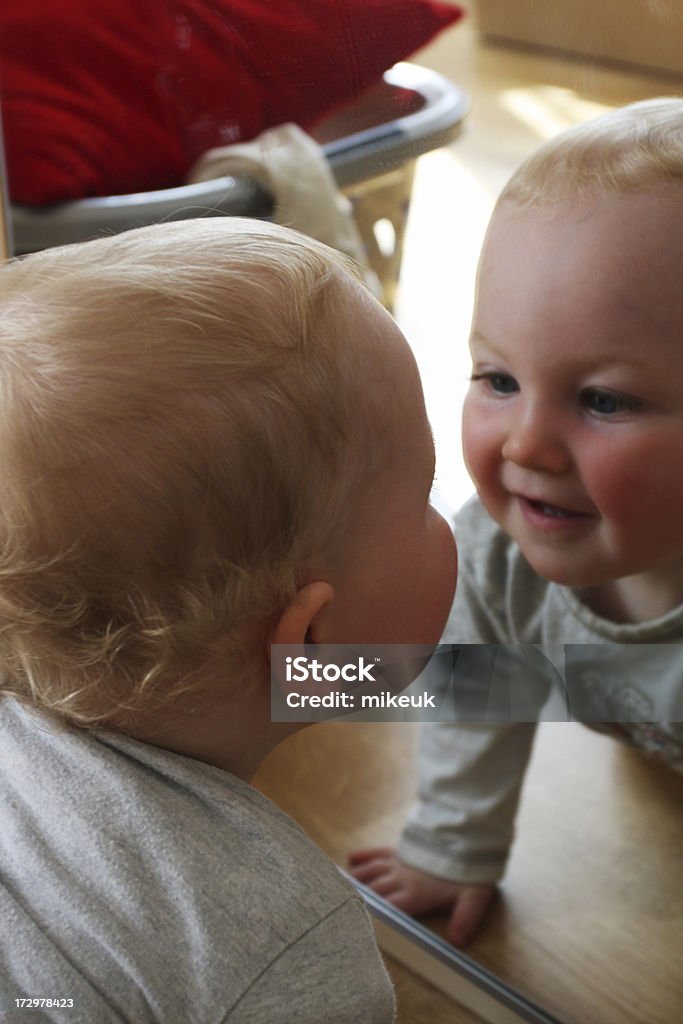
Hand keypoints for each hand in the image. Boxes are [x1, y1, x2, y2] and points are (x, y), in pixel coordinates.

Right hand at [348, 846, 494, 946]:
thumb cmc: (469, 871)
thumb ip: (465, 918)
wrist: (466, 836)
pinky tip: (351, 859)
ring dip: (356, 880)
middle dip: (358, 899)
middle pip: (375, 891)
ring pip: (371, 872)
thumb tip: (457, 941)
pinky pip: (377, 852)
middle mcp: (402, 878)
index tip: (356, 923)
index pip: (390, 908)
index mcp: (416, 893)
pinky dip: (363, 855)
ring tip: (337, 887)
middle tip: (337, 906)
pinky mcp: (399, 850)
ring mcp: (398, 862)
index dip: (374, 917)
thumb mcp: (474, 897)